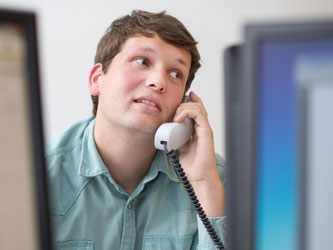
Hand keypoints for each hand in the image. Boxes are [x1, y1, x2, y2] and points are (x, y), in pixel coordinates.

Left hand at [173, 91, 224, 216]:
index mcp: (197, 130)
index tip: (176, 101)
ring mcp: (205, 129)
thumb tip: (167, 133)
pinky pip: (198, 114)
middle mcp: (202, 127)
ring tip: (175, 116)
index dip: (187, 102)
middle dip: (183, 103)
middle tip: (173, 110)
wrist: (199, 176)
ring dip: (183, 108)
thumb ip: (177, 138)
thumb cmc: (192, 165)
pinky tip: (178, 119)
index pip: (195, 110)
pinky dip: (187, 112)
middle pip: (197, 105)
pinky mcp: (206, 131)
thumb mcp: (180, 147)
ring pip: (197, 107)